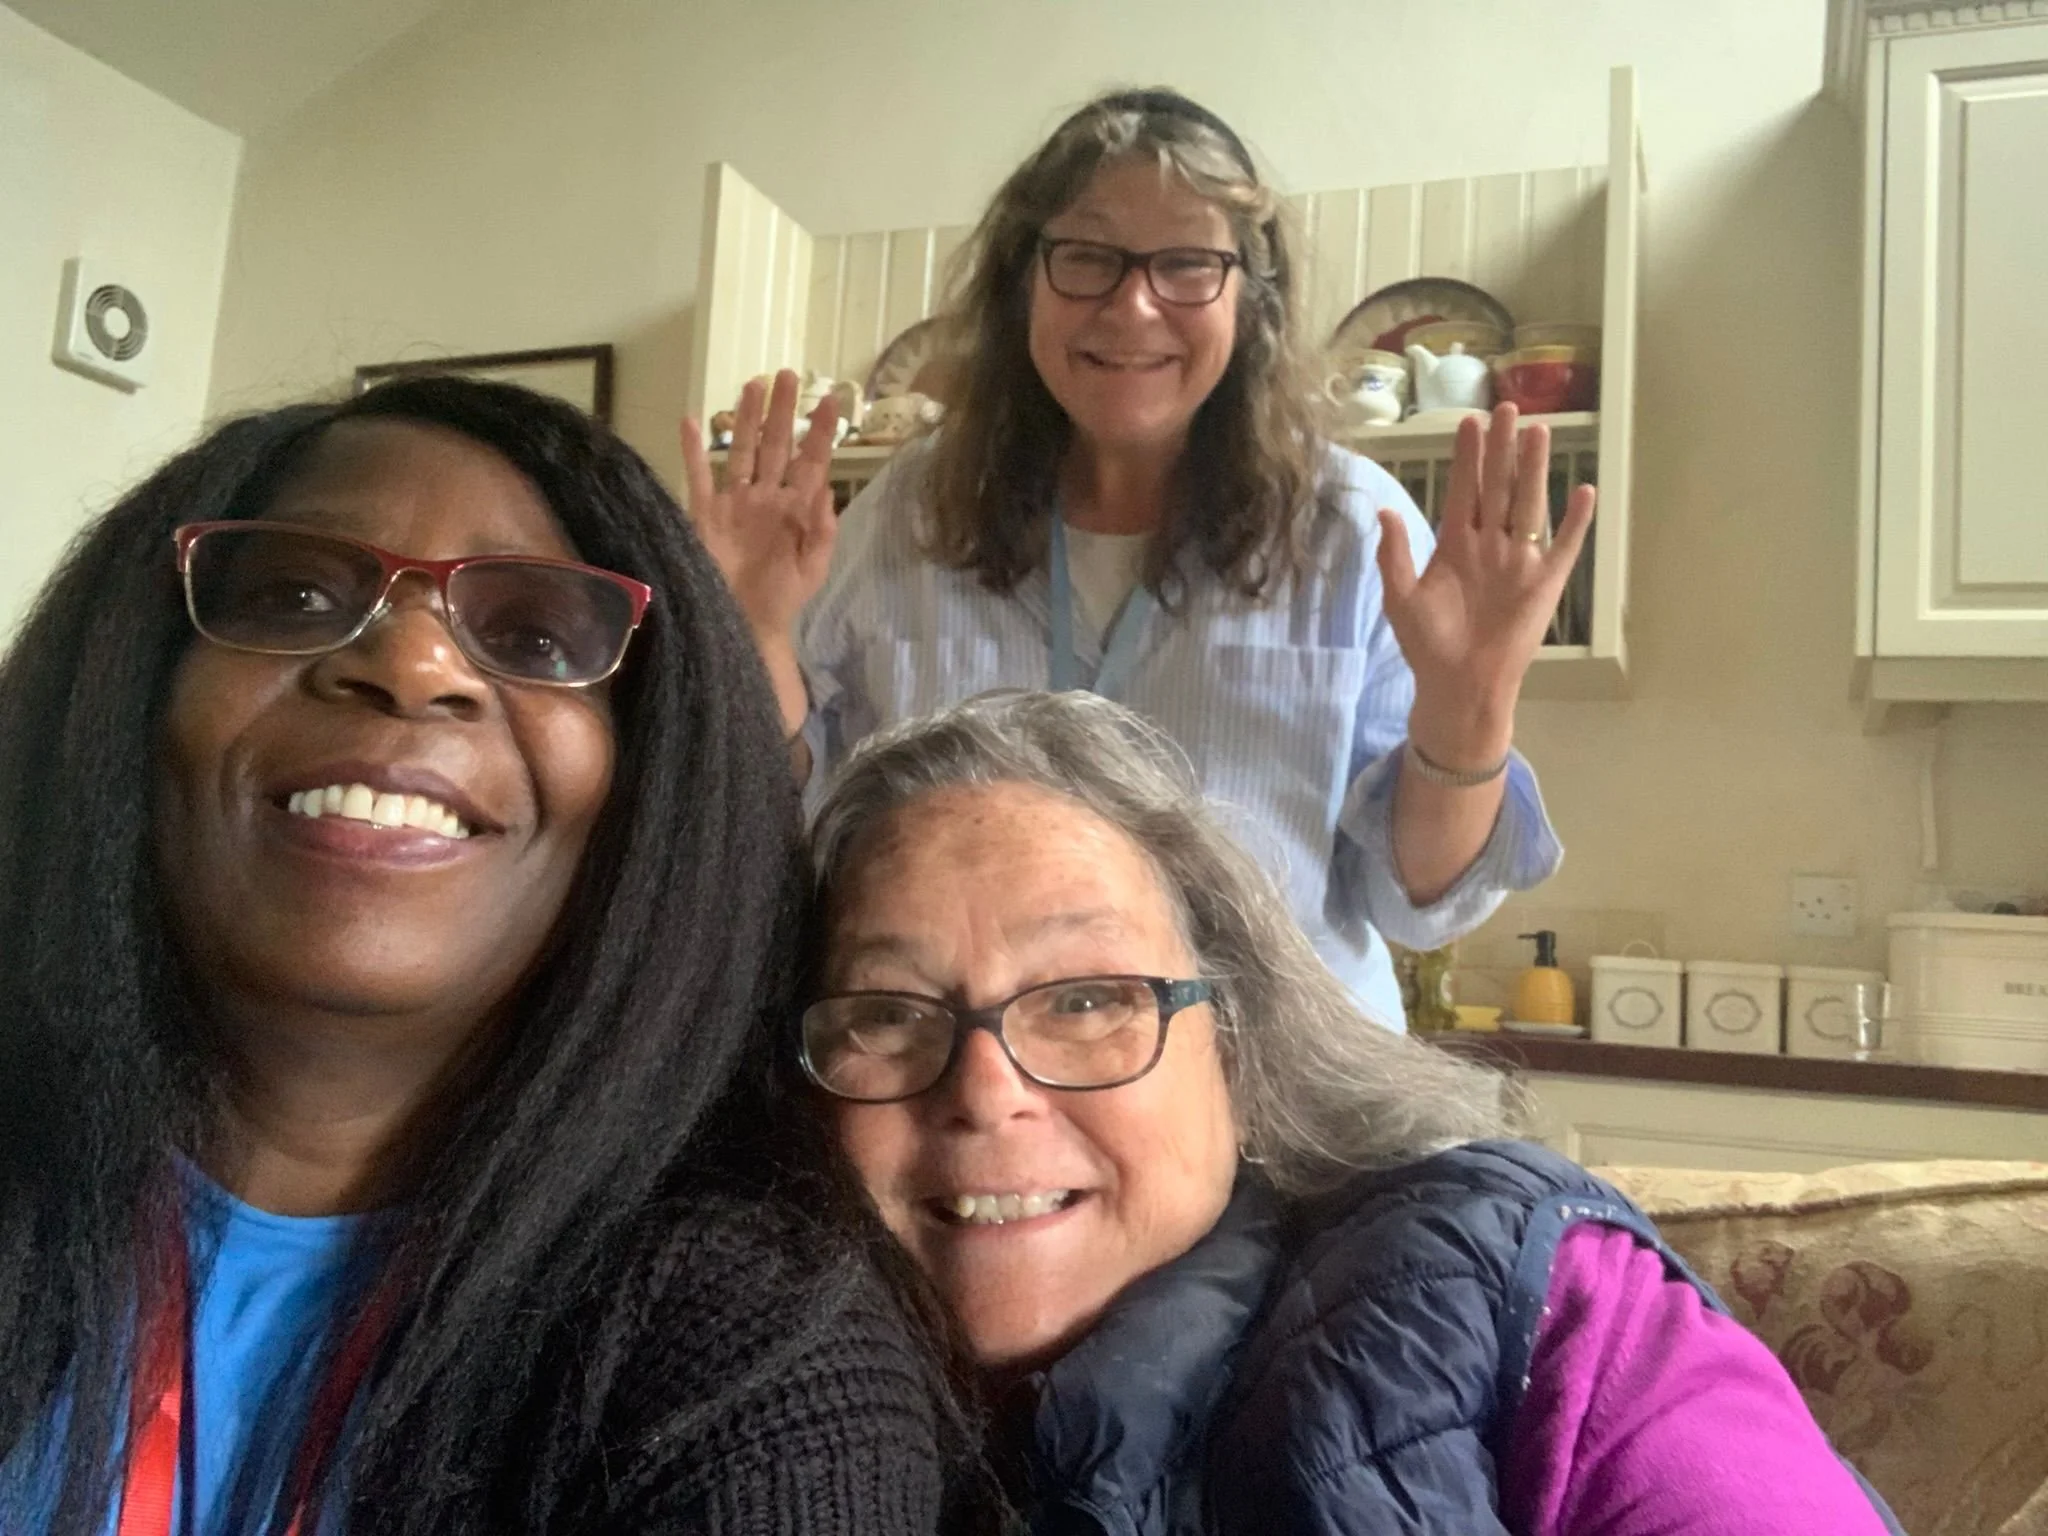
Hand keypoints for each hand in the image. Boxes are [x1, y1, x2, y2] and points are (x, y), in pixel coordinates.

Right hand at [680, 369, 839, 648]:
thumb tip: (825, 488)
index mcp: (796, 508)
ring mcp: (736, 502)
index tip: (832, 399)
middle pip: (777, 445)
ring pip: (743, 450)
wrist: (746, 624)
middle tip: (789, 375)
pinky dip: (694, 449)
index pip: (811, 461)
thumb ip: (822, 530)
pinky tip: (691, 420)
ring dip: (748, 418)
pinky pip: (699, 476)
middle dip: (784, 411)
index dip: (821, 431)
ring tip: (753, 384)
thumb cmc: (783, 598)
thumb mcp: (814, 568)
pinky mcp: (706, 514)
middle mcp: (767, 497)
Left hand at [1375, 403, 1595, 769]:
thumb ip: (1394, 554)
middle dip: (1501, 449)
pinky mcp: (1544, 583)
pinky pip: (1564, 546)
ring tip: (1539, 432)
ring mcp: (1518, 561)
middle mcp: (1489, 544)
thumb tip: (1383, 510)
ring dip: (1534, 470)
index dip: (1466, 457)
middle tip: (1507, 408)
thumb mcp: (1400, 598)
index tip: (1469, 422)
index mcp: (1454, 544)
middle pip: (1497, 486)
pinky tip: (1582, 490)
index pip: (1463, 490)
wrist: (1459, 685)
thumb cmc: (1427, 645)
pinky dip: (1574, 521)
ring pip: (1527, 504)